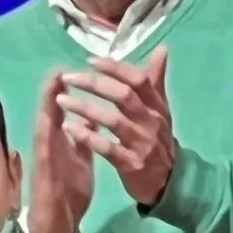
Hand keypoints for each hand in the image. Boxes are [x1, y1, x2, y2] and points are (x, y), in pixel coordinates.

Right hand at [25, 68, 94, 232]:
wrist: (60, 225)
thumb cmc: (69, 191)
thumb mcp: (81, 160)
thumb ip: (84, 137)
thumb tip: (90, 113)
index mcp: (62, 142)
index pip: (64, 112)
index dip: (67, 90)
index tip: (74, 68)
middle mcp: (50, 147)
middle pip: (50, 115)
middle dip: (52, 92)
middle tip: (58, 69)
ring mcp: (45, 161)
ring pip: (44, 130)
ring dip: (46, 108)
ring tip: (49, 88)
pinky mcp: (44, 177)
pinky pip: (45, 156)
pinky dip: (46, 139)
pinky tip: (46, 124)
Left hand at [58, 46, 177, 207]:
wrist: (170, 182)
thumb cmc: (159, 141)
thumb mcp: (161, 111)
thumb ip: (155, 82)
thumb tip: (161, 49)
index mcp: (156, 106)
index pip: (137, 79)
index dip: (114, 68)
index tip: (90, 60)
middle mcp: (150, 121)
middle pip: (123, 96)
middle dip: (93, 84)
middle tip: (68, 77)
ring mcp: (141, 143)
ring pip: (112, 120)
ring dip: (85, 108)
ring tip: (61, 100)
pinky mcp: (131, 164)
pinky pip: (106, 148)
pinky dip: (87, 137)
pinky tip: (69, 128)